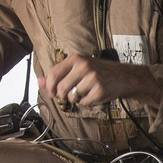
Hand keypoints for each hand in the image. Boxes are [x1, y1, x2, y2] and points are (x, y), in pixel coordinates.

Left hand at [39, 54, 158, 108]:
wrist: (122, 76)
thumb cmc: (97, 72)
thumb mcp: (77, 68)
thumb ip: (58, 74)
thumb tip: (39, 82)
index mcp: (75, 59)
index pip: (53, 74)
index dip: (50, 87)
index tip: (52, 93)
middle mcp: (83, 66)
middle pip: (61, 88)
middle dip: (61, 96)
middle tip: (67, 97)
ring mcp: (92, 78)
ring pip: (72, 97)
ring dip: (74, 100)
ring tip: (82, 94)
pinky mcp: (99, 90)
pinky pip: (84, 103)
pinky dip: (85, 103)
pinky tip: (92, 96)